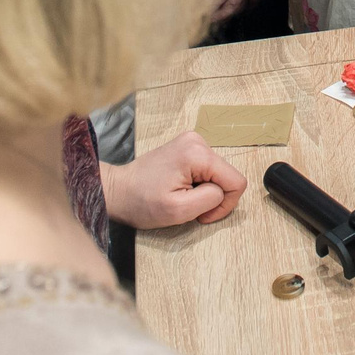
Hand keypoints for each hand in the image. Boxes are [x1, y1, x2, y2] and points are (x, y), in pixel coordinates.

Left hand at [103, 132, 246, 229]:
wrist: (118, 190)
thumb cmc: (141, 202)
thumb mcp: (178, 210)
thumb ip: (210, 199)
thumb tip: (222, 192)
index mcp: (198, 154)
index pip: (236, 181)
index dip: (224, 204)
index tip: (202, 213)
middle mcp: (198, 141)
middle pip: (227, 176)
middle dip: (212, 197)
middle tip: (187, 206)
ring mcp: (192, 142)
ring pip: (218, 174)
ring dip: (204, 191)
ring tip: (181, 196)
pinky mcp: (187, 147)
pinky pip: (207, 170)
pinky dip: (198, 184)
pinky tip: (179, 187)